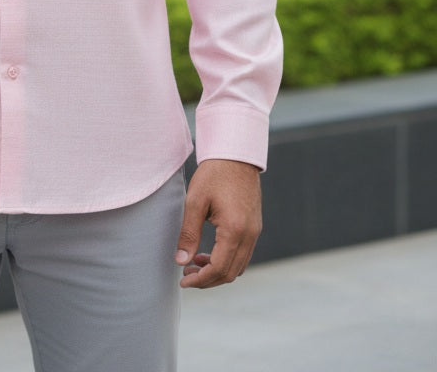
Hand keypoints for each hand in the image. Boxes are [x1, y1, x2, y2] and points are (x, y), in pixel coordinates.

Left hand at [175, 158, 261, 288]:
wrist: (236, 155)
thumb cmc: (214, 174)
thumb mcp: (195, 202)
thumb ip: (188, 234)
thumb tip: (181, 261)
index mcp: (235, 229)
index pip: (219, 268)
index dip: (201, 279)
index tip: (183, 280)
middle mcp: (250, 235)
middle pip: (231, 273)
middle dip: (208, 280)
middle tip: (186, 275)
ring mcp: (255, 231)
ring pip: (239, 266)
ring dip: (218, 271)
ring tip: (195, 263)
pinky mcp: (254, 227)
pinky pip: (243, 254)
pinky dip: (227, 260)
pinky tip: (209, 253)